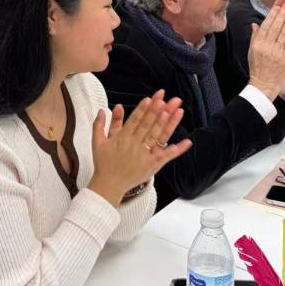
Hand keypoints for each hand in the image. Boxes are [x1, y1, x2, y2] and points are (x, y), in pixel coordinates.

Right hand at [89, 91, 191, 206]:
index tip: (151, 99)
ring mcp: (145, 156)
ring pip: (159, 137)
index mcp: (123, 138)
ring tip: (177, 111)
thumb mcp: (98, 142)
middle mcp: (135, 145)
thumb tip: (103, 110)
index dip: (143, 109)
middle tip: (167, 99)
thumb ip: (100, 125)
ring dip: (169, 123)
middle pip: (149, 125)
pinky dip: (177, 150)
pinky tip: (187, 142)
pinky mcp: (152, 166)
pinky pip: (166, 156)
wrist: (108, 186)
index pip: (135, 120)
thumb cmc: (104, 164)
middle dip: (159, 110)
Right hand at [247, 0, 284, 100]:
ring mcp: (276, 52)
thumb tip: (255, 24)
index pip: (266, 25)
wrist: (263, 85)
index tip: (277, 7)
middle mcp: (266, 46)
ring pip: (284, 33)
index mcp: (257, 44)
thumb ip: (254, 37)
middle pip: (275, 27)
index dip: (272, 15)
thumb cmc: (257, 69)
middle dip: (282, 15)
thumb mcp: (252, 51)